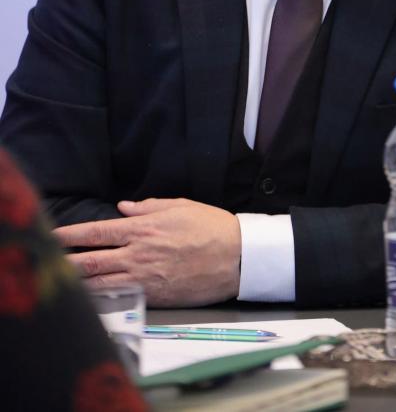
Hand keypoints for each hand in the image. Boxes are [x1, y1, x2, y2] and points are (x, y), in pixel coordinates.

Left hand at [53, 198, 240, 306]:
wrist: (237, 257)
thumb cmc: (211, 226)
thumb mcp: (180, 206)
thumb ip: (148, 206)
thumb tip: (123, 208)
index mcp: (144, 228)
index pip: (98, 231)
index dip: (72, 234)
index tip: (54, 234)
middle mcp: (139, 254)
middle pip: (92, 260)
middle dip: (66, 261)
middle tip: (48, 261)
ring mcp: (146, 278)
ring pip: (102, 283)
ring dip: (79, 283)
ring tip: (63, 281)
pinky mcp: (155, 297)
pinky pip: (122, 298)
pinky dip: (103, 298)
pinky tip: (91, 298)